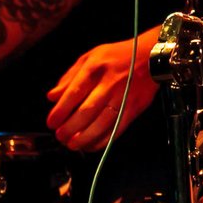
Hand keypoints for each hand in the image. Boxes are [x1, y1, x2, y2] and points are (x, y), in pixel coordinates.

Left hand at [45, 27, 161, 151]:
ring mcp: (123, 97)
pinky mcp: (134, 109)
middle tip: (60, 136)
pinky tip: (91, 145)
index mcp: (95, 68)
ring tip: (72, 144)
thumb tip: (52, 97)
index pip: (74, 92)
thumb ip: (69, 77)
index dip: (61, 110)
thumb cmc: (117, 56)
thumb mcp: (90, 57)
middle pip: (87, 111)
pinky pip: (117, 129)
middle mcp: (109, 83)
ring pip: (102, 123)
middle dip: (70, 127)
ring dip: (85, 138)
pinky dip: (103, 141)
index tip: (51, 122)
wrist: (150, 57)